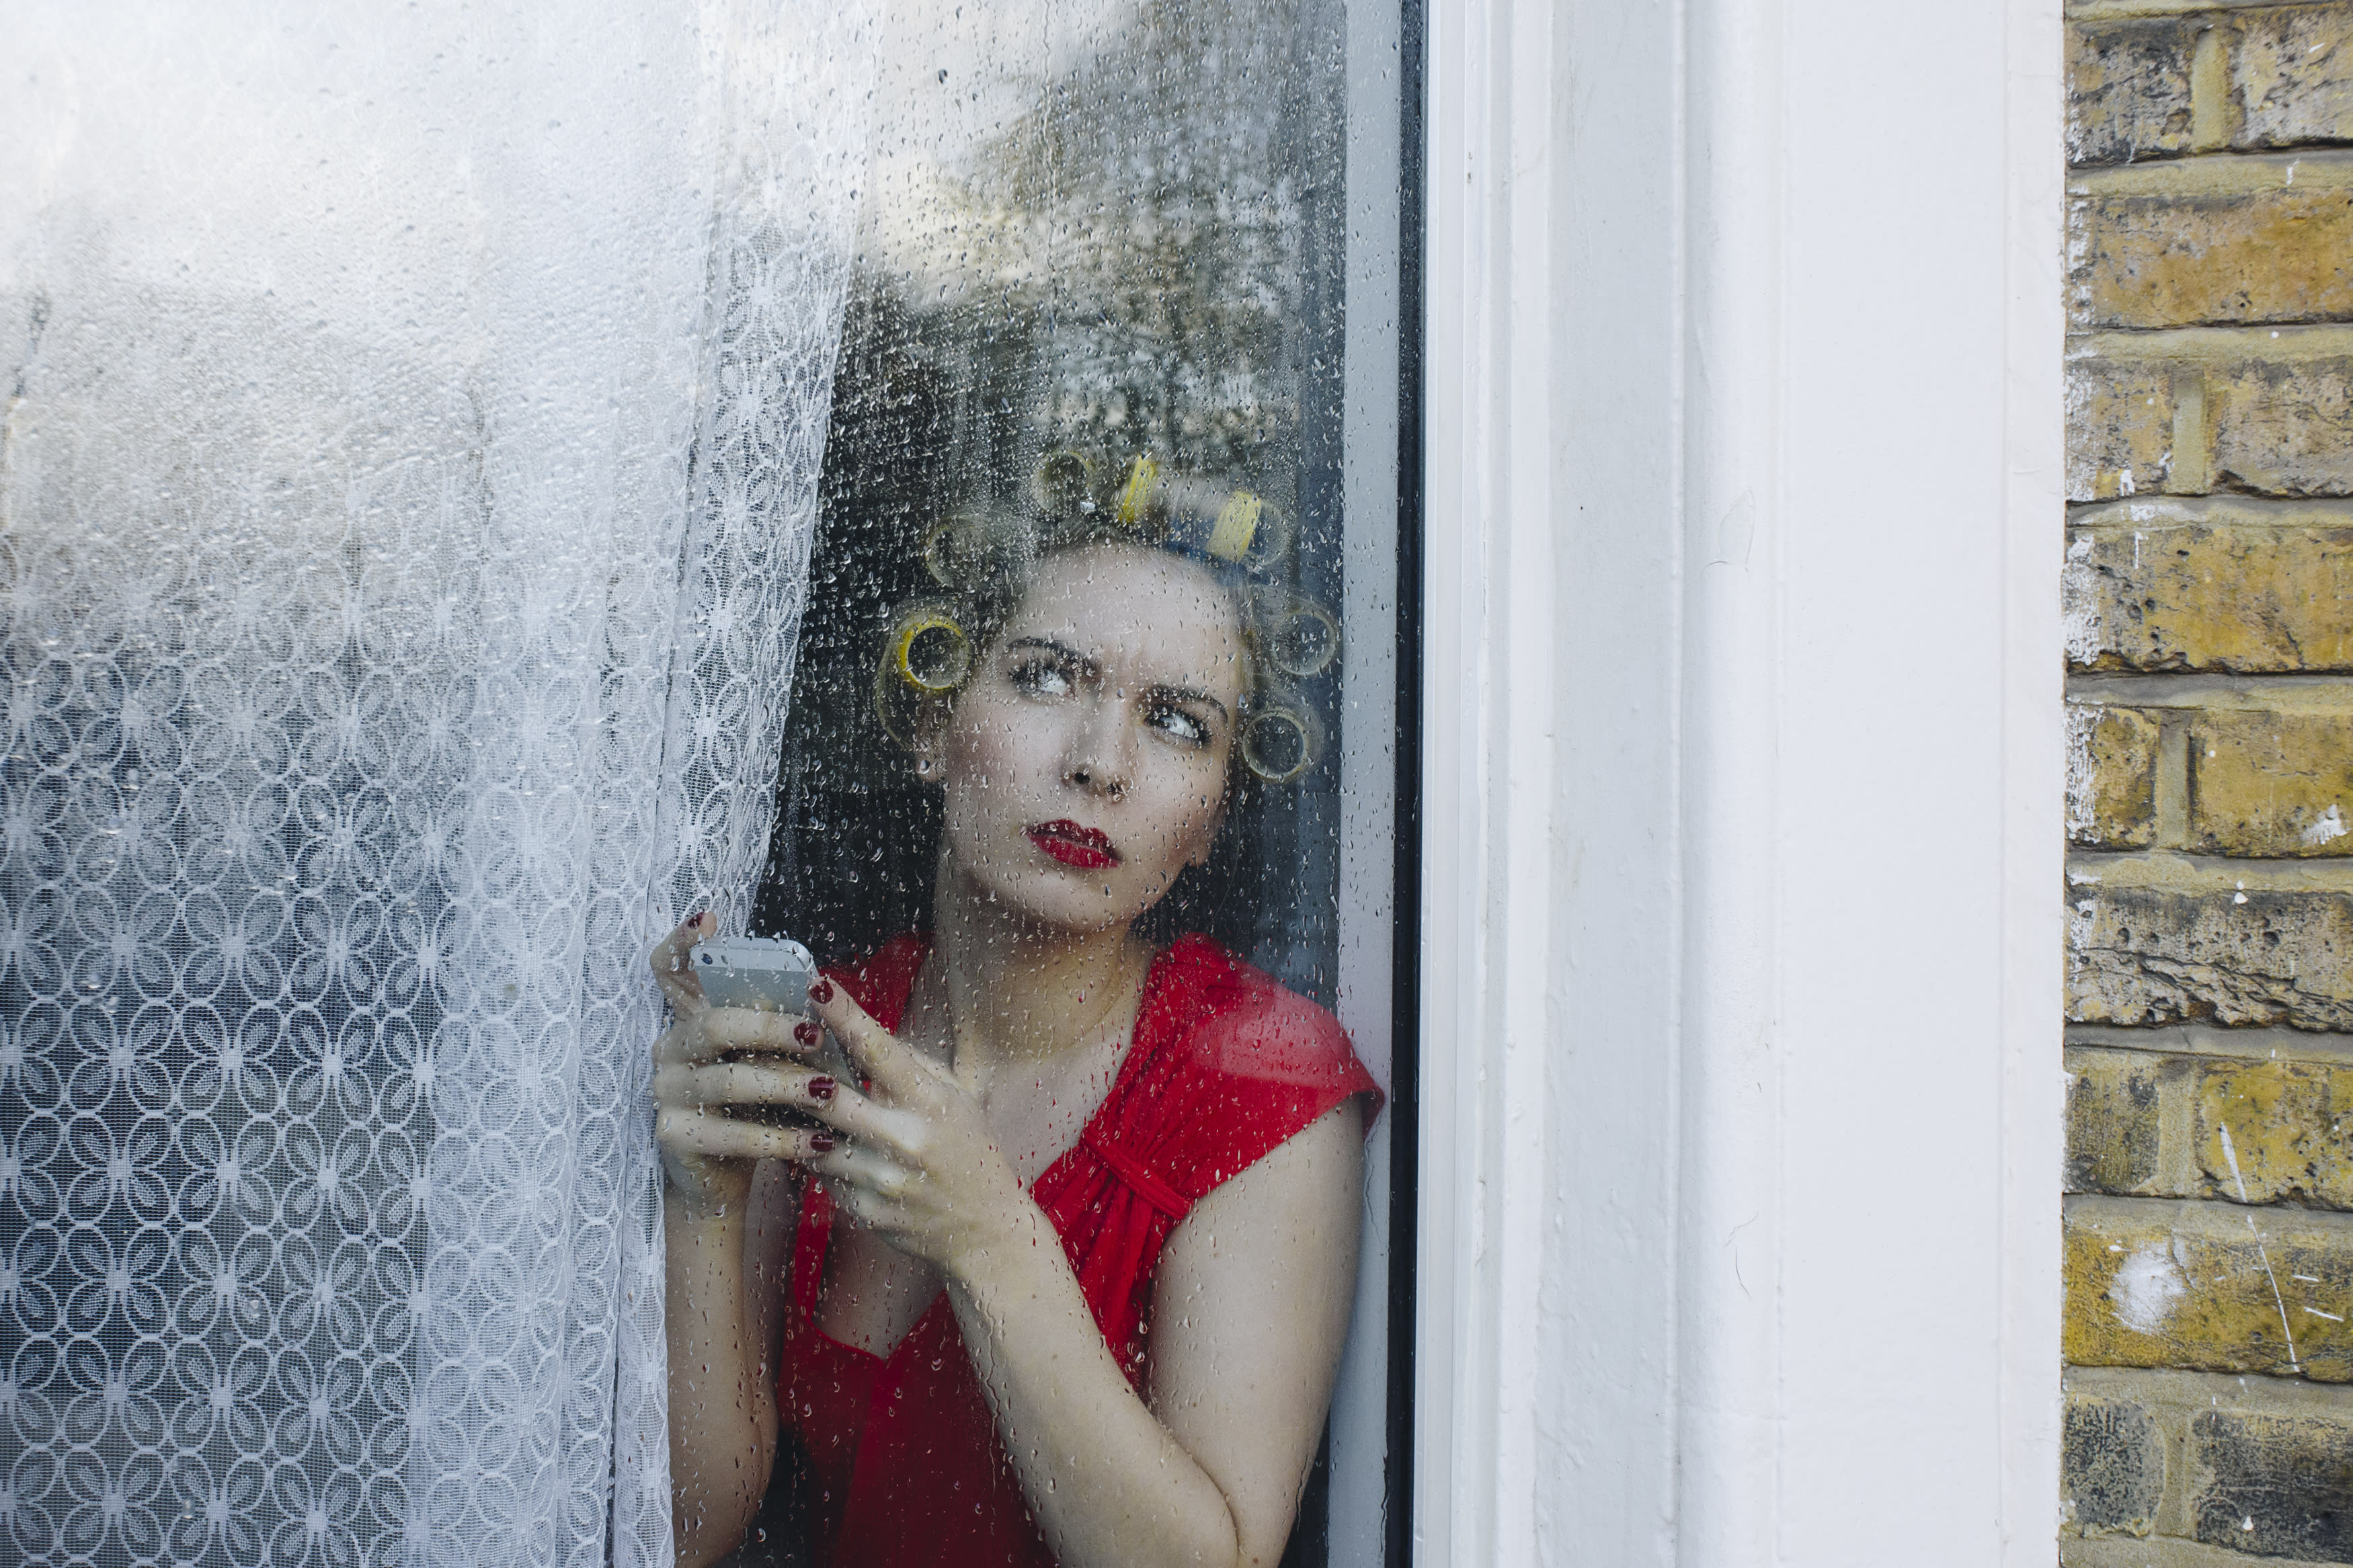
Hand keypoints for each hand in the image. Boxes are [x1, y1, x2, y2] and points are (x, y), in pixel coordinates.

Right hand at [648, 911, 837, 1221]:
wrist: (717, 1177)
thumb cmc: (753, 1107)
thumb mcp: (765, 1062)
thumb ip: (778, 1030)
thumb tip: (823, 997)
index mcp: (690, 1020)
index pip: (669, 969)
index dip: (682, 941)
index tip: (709, 919)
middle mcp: (669, 1049)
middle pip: (714, 1024)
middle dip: (770, 1026)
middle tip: (815, 1033)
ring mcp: (665, 1092)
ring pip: (728, 1081)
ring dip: (786, 1085)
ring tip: (829, 1092)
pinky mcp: (672, 1136)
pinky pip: (731, 1134)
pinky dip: (780, 1138)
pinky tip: (818, 1141)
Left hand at [796, 976, 1039, 1280]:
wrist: (985, 1229)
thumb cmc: (970, 1150)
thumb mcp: (957, 1098)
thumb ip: (911, 1066)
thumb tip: (859, 1033)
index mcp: (932, 1103)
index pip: (879, 1050)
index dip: (844, 1016)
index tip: (817, 986)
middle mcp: (905, 1140)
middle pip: (829, 1096)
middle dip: (796, 1069)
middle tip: (768, 1044)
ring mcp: (882, 1180)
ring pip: (813, 1138)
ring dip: (792, 1114)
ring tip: (770, 1090)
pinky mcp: (864, 1211)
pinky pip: (822, 1174)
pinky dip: (810, 1153)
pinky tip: (802, 1139)